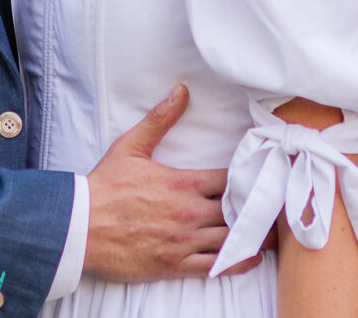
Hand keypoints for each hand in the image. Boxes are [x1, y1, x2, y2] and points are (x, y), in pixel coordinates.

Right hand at [83, 85, 263, 280]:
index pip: (230, 179)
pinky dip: (237, 262)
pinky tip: (251, 256)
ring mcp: (183, 241)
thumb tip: (181, 91)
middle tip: (278, 205)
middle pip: (238, 210)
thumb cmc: (105, 187)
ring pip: (232, 240)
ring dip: (254, 235)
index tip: (265, 174)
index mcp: (183, 182)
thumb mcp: (131, 146)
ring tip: (274, 232)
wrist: (79, 226)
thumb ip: (160, 119)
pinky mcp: (174, 265)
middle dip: (259, 207)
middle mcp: (189, 212)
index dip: (251, 177)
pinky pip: (215, 266)